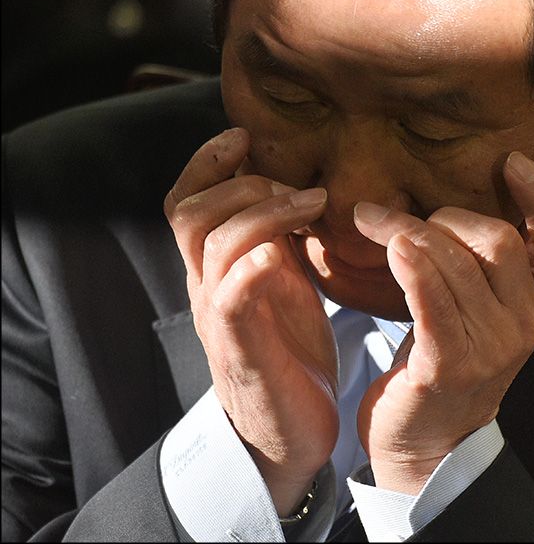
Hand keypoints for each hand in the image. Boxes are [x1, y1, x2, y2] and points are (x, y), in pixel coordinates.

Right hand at [163, 128, 337, 515]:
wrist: (288, 434)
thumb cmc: (291, 352)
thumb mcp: (285, 282)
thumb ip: (279, 237)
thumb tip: (295, 182)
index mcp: (218, 268)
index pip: (188, 200)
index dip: (208, 161)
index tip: (246, 135)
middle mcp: (208, 288)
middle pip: (191, 212)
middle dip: (244, 183)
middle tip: (299, 188)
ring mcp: (221, 321)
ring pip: (211, 245)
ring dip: (261, 213)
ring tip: (310, 208)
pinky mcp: (243, 355)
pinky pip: (230, 303)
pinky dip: (249, 271)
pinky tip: (278, 255)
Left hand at [353, 152, 533, 493]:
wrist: (430, 443)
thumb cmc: (449, 358)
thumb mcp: (484, 308)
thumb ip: (485, 260)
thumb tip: (459, 193)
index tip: (513, 162)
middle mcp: (526, 323)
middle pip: (498, 241)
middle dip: (445, 215)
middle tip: (394, 215)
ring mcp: (492, 347)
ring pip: (456, 263)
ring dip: (407, 230)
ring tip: (369, 218)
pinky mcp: (450, 366)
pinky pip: (432, 302)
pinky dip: (412, 267)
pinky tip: (391, 244)